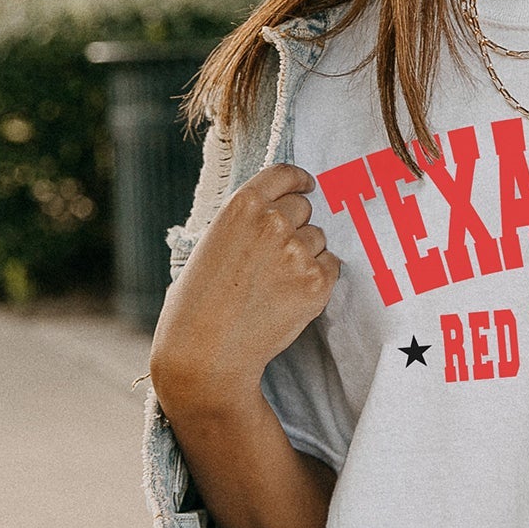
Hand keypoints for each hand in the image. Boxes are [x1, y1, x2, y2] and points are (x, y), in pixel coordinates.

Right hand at [149, 163, 339, 411]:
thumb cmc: (197, 305)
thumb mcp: (210, 245)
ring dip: (306, 254)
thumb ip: (244, 224)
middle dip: (296, 225)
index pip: (283, 174)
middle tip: (278, 254)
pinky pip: (331, 265)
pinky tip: (291, 295)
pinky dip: (319, 278)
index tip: (307, 185)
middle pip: (304, 207)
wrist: (207, 353)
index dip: (298, 180)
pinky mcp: (316, 281)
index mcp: (241, 206)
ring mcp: (297, 251)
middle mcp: (273, 221)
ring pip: (318, 238)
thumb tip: (275, 215)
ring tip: (276, 283)